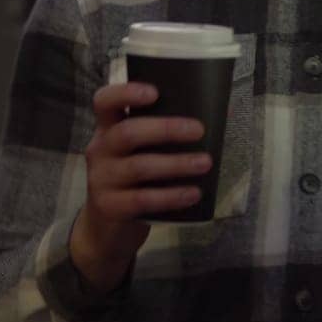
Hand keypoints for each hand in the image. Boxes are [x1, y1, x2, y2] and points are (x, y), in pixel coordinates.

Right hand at [67, 82, 210, 290]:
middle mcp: (100, 150)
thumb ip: (163, 135)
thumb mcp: (138, 153)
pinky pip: (142, 199)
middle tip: (199, 130)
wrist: (106, 228)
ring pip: (139, 166)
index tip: (155, 92)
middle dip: (165, 129)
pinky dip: (171, 196)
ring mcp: (101, 179)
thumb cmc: (133, 179)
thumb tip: (221, 112)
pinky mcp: (109, 206)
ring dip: (176, 164)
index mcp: (108, 129)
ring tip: (205, 163)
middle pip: (128, 133)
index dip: (125, 93)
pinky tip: (193, 193)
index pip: (104, 101)